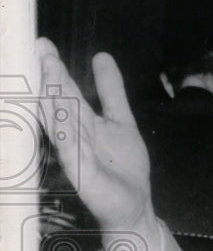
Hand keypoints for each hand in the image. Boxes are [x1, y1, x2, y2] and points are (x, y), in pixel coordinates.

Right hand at [36, 38, 159, 250]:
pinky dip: (66, 134)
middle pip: (61, 103)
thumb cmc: (122, 167)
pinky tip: (62, 117)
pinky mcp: (83, 175)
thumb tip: (101, 56)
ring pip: (63, 122)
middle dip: (52, 77)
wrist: (133, 207)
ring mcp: (75, 156)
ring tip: (50, 71)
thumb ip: (111, 92)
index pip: (66, 92)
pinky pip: (73, 152)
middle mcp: (73, 137)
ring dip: (55, 98)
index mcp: (81, 123)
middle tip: (41, 49)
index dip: (57, 70)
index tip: (43, 43)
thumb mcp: (121, 121)